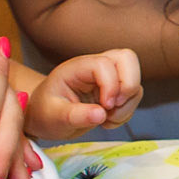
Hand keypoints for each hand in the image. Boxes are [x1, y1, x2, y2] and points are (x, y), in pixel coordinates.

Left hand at [26, 48, 142, 139]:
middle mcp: (96, 67)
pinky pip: (134, 95)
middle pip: (128, 58)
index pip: (104, 64)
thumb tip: (100, 114)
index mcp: (78, 67)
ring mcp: (109, 77)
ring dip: (128, 103)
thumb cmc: (45, 112)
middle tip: (114, 107)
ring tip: (107, 119)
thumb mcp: (53, 116)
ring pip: (135, 79)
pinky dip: (127, 111)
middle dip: (129, 84)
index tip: (105, 108)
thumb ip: (74, 115)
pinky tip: (108, 121)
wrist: (44, 118)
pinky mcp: (116, 90)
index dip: (110, 85)